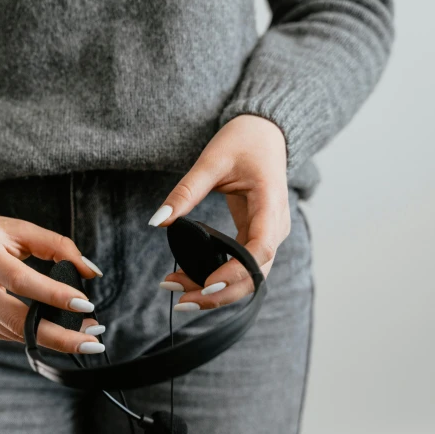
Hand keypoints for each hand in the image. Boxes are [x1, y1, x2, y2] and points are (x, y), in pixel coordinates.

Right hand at [0, 211, 105, 352]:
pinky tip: (57, 332)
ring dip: (54, 339)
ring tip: (87, 337)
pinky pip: (7, 334)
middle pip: (17, 322)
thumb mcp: (16, 229)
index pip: (20, 280)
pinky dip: (33, 335)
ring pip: (15, 334)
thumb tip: (92, 272)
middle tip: (93, 343)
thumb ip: (57, 245)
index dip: (54, 295)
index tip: (85, 304)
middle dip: (59, 338)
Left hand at [150, 115, 290, 310]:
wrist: (265, 133)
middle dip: (220, 293)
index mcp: (271, 204)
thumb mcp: (211, 161)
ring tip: (179, 294)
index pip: (260, 250)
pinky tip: (191, 282)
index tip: (206, 285)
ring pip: (249, 276)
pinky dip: (219, 278)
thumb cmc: (244, 141)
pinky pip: (242, 266)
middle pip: (255, 274)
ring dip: (218, 292)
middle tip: (180, 300)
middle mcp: (276, 226)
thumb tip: (158, 220)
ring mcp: (269, 234)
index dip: (236, 272)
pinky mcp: (258, 237)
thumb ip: (185, 192)